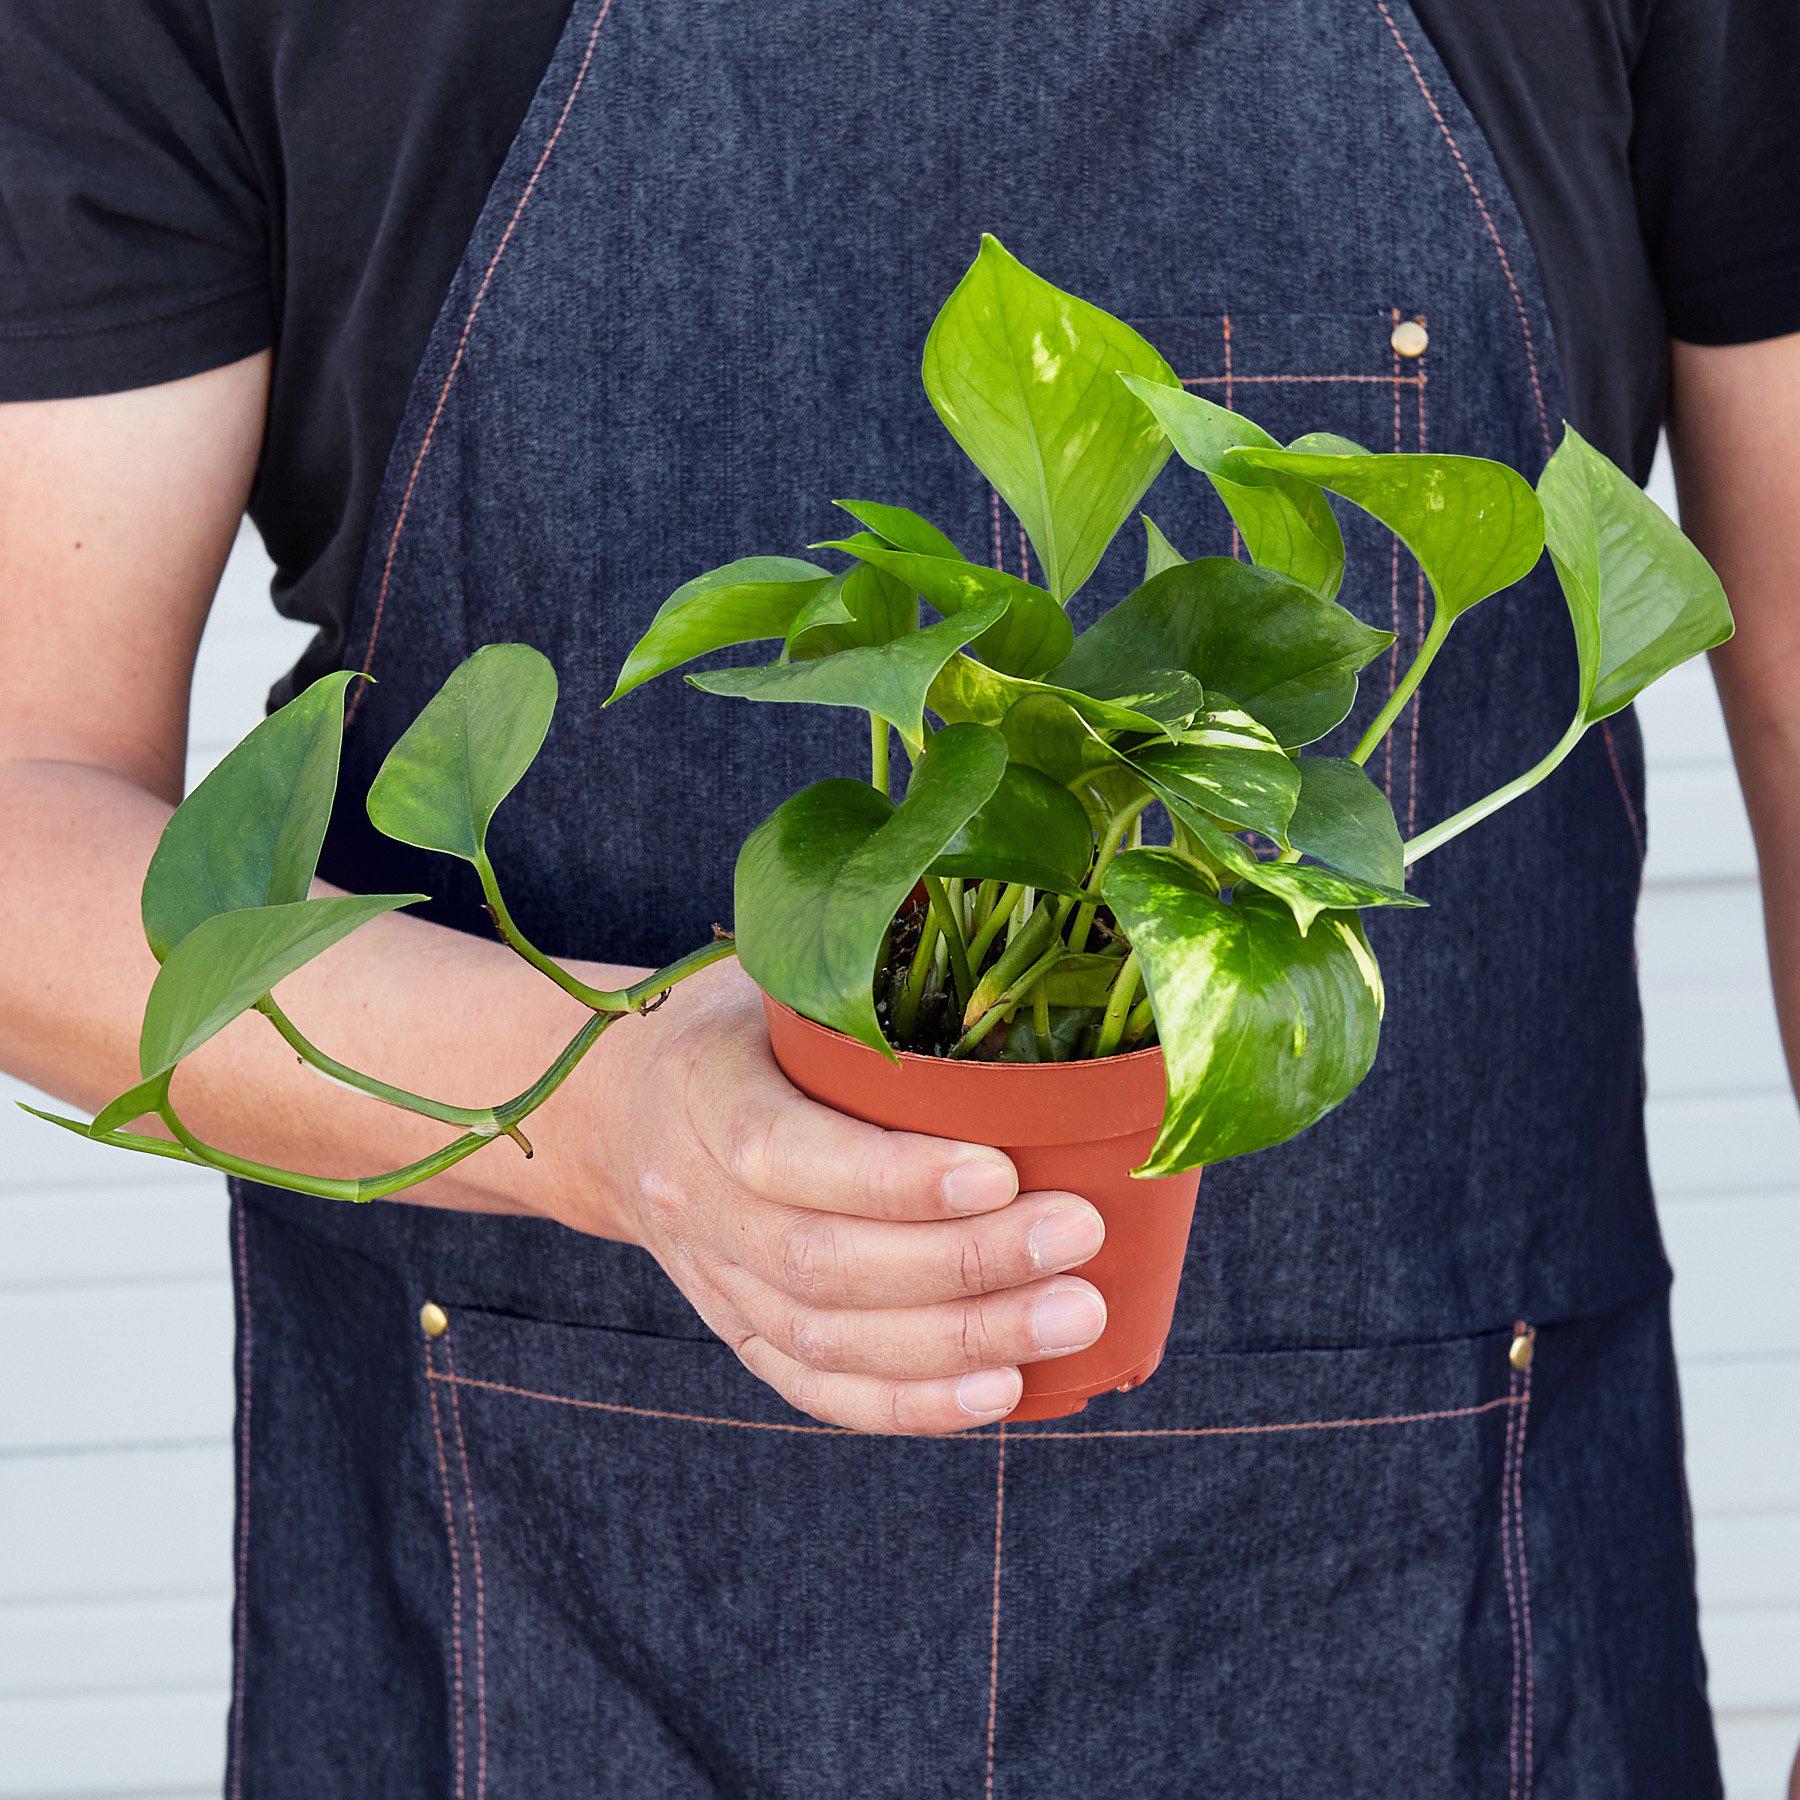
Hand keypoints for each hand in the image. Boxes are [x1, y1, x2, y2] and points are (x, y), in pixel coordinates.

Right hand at [561, 959, 1106, 1433]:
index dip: (891, 1177)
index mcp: (702, 1091)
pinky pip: (818, 1388)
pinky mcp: (739, 1332)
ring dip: (960, 1340)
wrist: (623, 1112)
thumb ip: (863, 997)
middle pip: (822, 1261)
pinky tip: (1001, 1391)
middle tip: (1078, 1237)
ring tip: (1074, 1313)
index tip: (1002, 1172)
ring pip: (829, 1336)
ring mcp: (713, 1278)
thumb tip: (1017, 998)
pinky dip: (911, 1404)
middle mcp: (695, 1197)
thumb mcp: (778, 982)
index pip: (783, 1151)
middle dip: (963, 1263)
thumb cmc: (743, 1029)